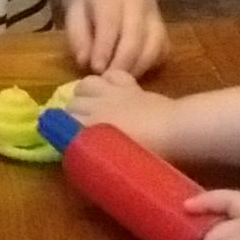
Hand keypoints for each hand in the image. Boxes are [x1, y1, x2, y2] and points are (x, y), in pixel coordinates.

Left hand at [64, 0, 167, 77]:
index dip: (104, 48)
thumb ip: (78, 37)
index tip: (96, 69)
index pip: (110, 23)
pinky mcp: (163, 26)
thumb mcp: (74, 13)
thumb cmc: (87, 0)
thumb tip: (85, 62)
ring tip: (120, 81)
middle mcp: (138, 2)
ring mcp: (155, 14)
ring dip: (137, 67)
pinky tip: (134, 73)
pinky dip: (151, 64)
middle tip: (108, 81)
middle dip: (122, 63)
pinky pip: (163, 49)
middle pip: (136, 37)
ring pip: (154, 45)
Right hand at [64, 69, 184, 157]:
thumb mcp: (119, 159)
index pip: (63, 123)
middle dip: (71, 112)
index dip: (63, 130)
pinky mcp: (131, 85)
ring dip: (84, 92)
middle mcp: (97, 106)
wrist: (176, 129)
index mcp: (91, 127)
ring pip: (87, 83)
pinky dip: (108, 80)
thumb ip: (100, 157)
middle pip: (72, 102)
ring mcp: (114, 93)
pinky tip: (111, 89)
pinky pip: (111, 75)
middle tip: (80, 125)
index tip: (67, 138)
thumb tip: (90, 164)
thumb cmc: (150, 152)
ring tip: (90, 103)